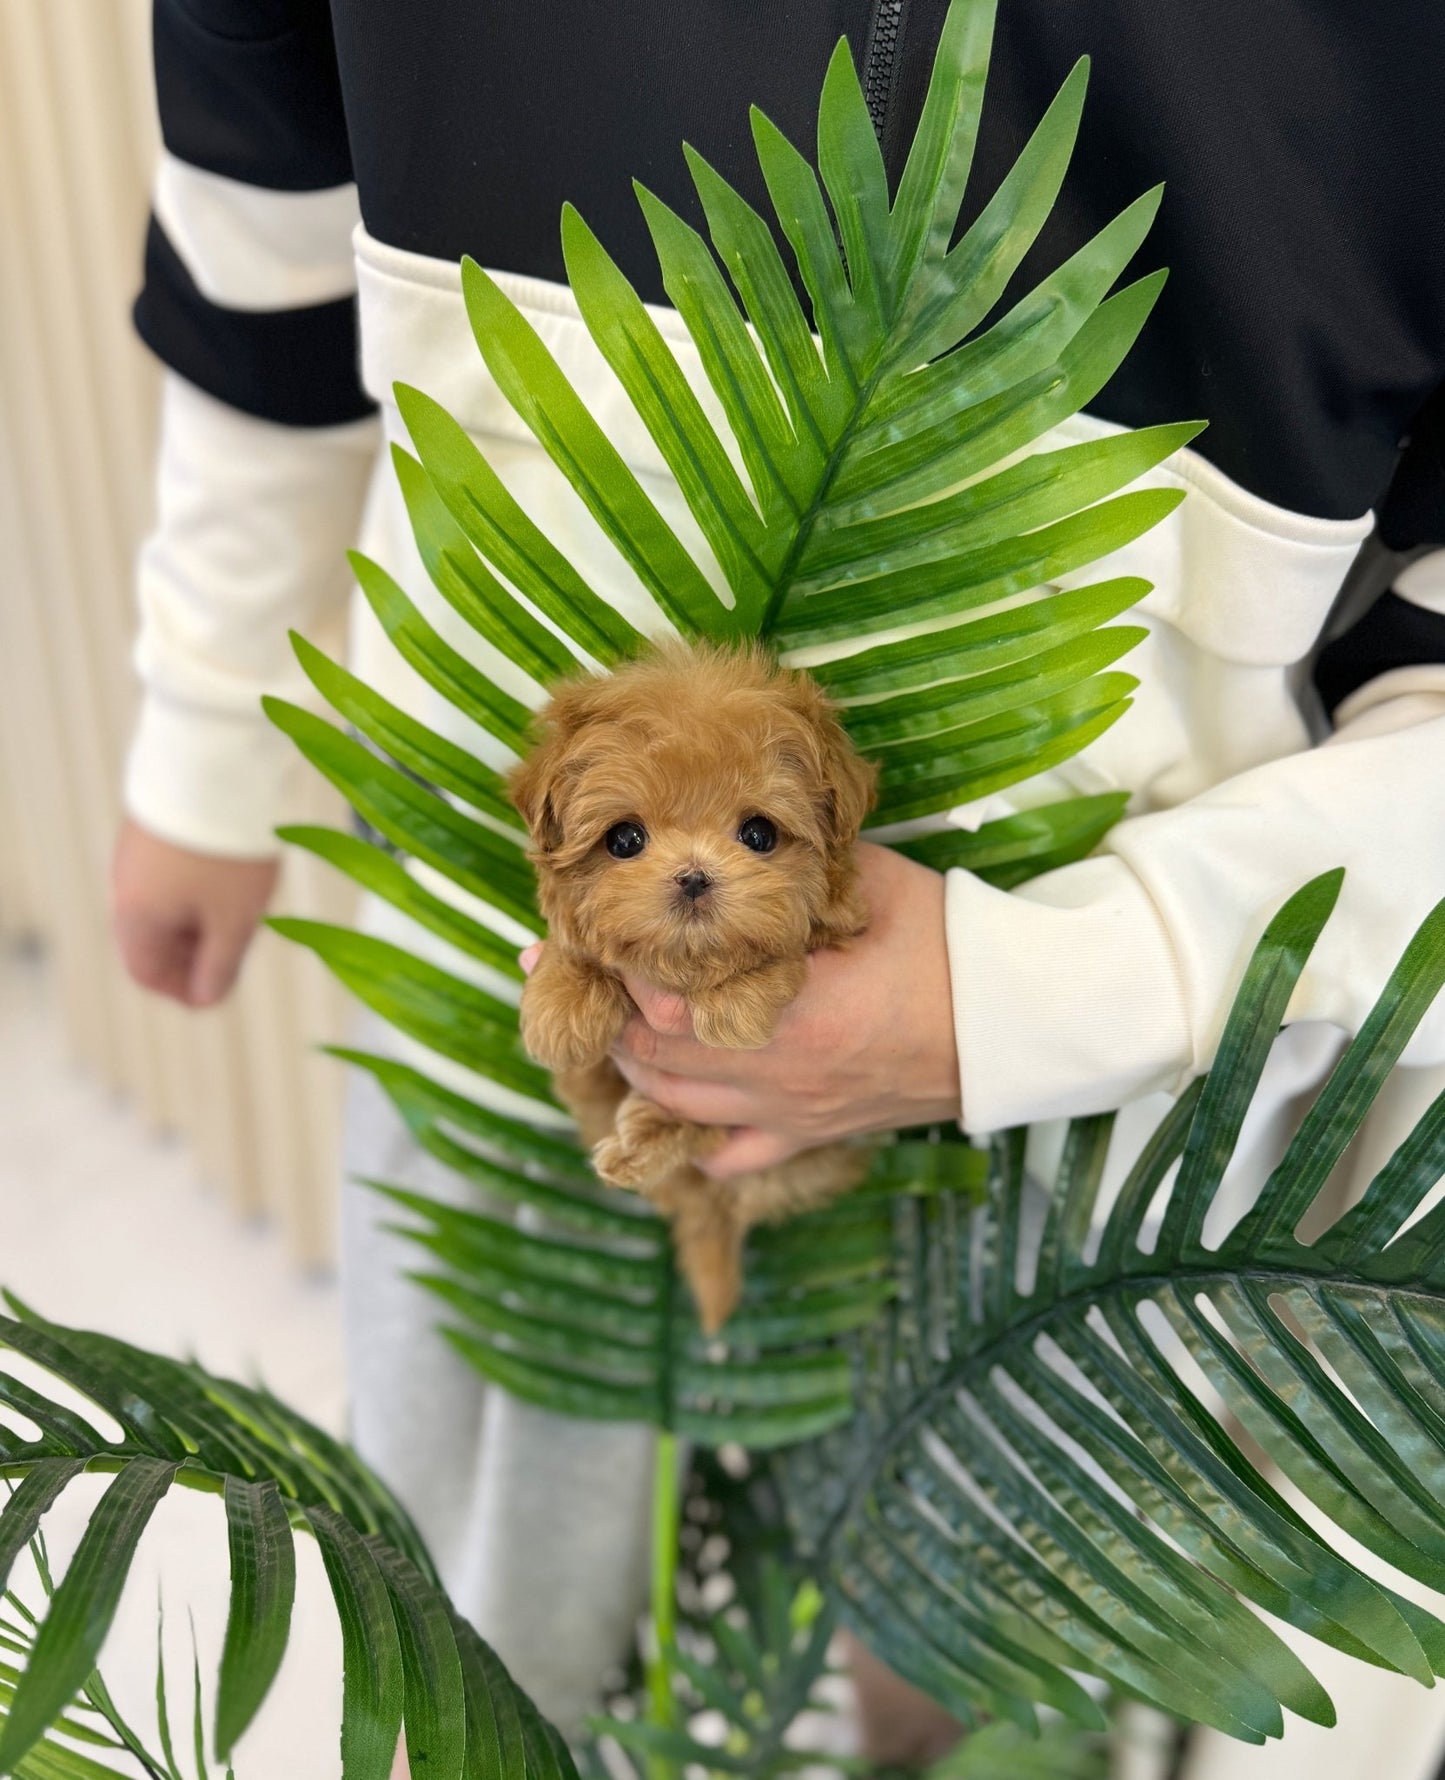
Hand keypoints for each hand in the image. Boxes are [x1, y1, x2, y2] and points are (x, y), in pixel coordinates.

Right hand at [111, 817, 278, 1007]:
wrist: (212, 766)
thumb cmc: (225, 851)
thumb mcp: (234, 919)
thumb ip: (219, 966)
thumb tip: (204, 998)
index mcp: (136, 917)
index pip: (146, 972)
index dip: (181, 989)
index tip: (217, 990)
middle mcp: (124, 887)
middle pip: (150, 940)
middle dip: (190, 955)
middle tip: (234, 953)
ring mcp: (135, 854)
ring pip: (160, 905)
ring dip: (195, 921)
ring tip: (239, 913)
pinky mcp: (151, 828)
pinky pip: (166, 873)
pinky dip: (193, 888)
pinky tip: (230, 878)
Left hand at [518, 843, 960, 1177]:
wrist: (1015, 1021)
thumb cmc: (948, 943)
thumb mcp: (871, 885)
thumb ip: (797, 869)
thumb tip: (728, 840)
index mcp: (791, 1012)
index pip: (668, 1001)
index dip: (620, 968)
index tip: (586, 931)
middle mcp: (778, 1075)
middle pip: (655, 1056)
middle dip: (607, 1010)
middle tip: (564, 970)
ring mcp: (791, 1113)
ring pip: (676, 1105)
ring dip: (633, 1065)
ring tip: (603, 1021)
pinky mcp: (812, 1134)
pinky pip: (730, 1155)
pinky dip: (690, 1136)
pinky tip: (670, 1105)